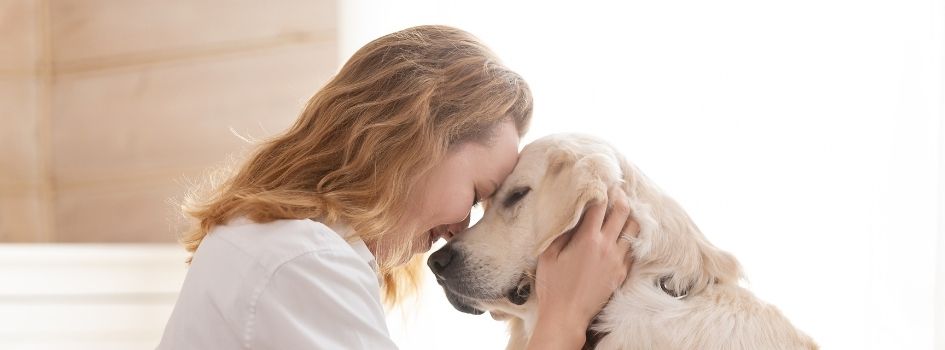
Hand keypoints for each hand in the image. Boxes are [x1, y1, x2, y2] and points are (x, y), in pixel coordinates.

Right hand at [527, 187, 637, 349]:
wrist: (567, 315)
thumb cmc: (553, 285)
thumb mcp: (548, 254)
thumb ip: (560, 231)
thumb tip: (568, 214)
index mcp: (587, 239)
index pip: (599, 205)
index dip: (601, 190)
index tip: (599, 182)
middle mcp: (607, 246)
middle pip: (622, 212)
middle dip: (620, 197)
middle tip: (616, 189)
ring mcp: (618, 261)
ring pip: (634, 229)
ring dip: (630, 216)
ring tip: (624, 209)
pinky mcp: (622, 274)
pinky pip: (633, 249)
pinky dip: (631, 237)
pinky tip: (625, 234)